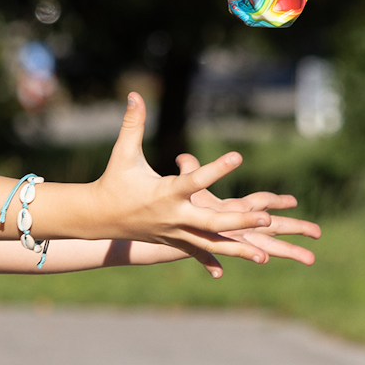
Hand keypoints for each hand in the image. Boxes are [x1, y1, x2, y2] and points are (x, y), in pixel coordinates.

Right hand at [90, 93, 305, 274]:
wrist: (98, 216)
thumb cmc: (114, 180)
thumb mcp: (124, 153)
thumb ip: (133, 124)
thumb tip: (134, 95)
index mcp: (164, 192)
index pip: (195, 181)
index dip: (216, 169)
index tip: (238, 156)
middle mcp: (173, 216)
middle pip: (211, 222)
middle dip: (239, 221)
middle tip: (266, 218)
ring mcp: (174, 233)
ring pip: (210, 243)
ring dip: (237, 248)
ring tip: (264, 256)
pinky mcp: (173, 242)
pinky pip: (197, 252)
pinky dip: (213, 261)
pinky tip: (229, 270)